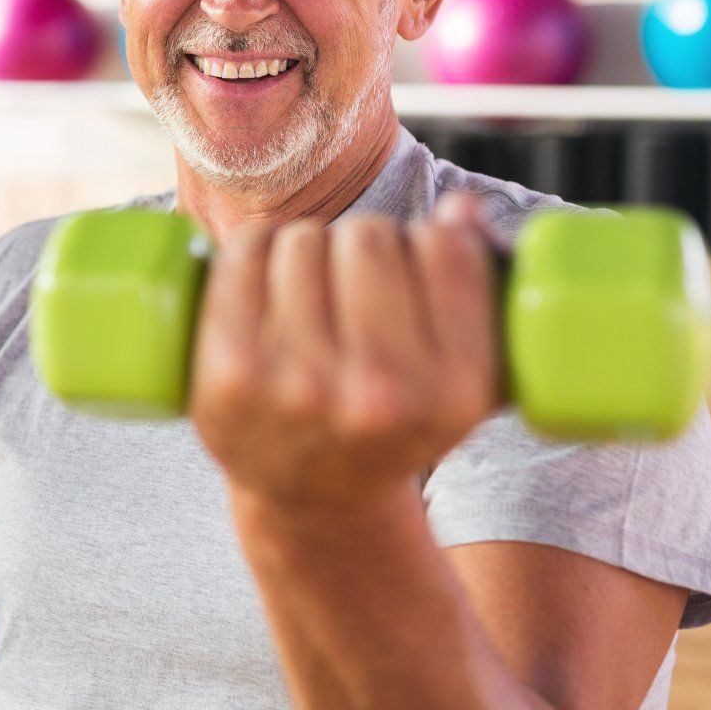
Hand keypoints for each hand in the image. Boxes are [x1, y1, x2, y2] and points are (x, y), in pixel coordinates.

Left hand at [189, 192, 501, 512]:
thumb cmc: (396, 419)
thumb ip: (481, 292)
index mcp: (454, 393)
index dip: (431, 239)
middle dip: (365, 244)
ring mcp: (298, 386)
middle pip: (370, 238)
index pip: (446, 250)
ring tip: (314, 286)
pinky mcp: (229, 374)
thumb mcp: (464, 380)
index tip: (419, 263)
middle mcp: (378, 394)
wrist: (314, 499)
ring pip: (305, 240)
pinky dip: (256, 244)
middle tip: (357, 280)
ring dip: (310, 246)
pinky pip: (245, 253)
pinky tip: (266, 267)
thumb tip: (461, 209)